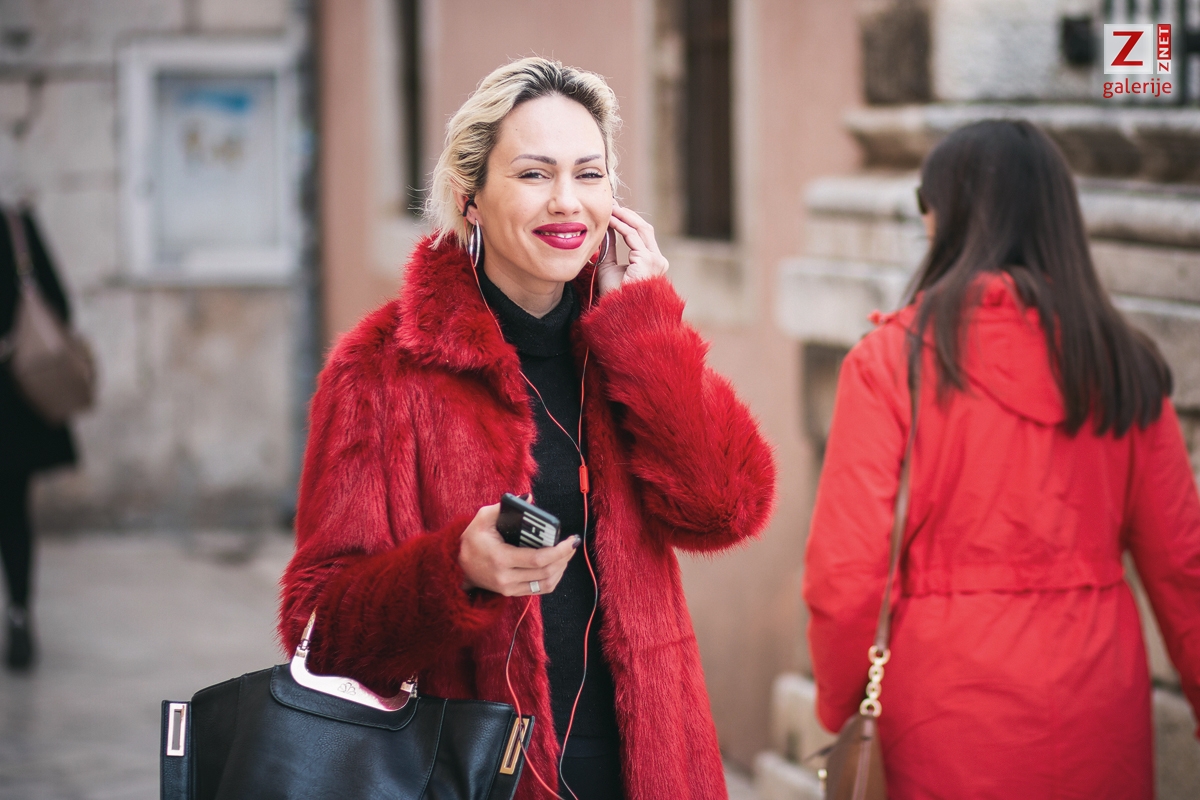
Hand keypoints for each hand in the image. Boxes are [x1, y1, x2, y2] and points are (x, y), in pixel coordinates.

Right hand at [457, 503, 578, 595]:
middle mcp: (506, 577)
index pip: (538, 559)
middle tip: (572, 544)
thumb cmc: (471, 540)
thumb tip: (528, 498)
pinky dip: (553, 578)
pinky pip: (539, 590)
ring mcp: (509, 588)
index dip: (559, 551)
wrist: (457, 567)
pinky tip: (557, 566)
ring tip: (567, 554)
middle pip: (546, 572)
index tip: (570, 540)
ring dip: (561, 569)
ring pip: (546, 583)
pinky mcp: (512, 593)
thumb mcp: (482, 519)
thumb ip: (503, 507)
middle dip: (564, 557)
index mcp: (501, 558)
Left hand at [595, 203, 669, 295]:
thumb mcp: (610, 266)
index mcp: (652, 262)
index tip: (613, 212)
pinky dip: (620, 225)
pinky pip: (632, 236)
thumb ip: (611, 248)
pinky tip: (610, 220)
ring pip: (640, 229)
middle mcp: (658, 260)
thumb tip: (607, 229)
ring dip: (624, 216)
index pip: (642, 235)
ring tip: (610, 208)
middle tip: (612, 204)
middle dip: (627, 215)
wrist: (618, 313)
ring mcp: (655, 260)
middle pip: (644, 228)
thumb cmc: (614, 296)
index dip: (628, 221)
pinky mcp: (648, 260)